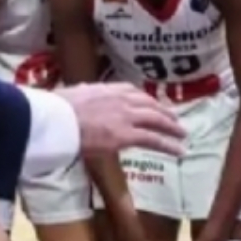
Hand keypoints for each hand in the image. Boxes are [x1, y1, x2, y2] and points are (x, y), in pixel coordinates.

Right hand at [57, 83, 184, 157]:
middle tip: (174, 119)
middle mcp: (121, 99)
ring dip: (171, 127)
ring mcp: (126, 117)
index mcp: (107, 89)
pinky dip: (168, 145)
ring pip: (156, 120)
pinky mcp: (127, 135)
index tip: (152, 103)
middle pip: (149, 104)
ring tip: (181, 134)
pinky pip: (153, 140)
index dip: (145, 99)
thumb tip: (79, 94)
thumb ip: (83, 95)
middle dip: (163, 112)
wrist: (58, 119)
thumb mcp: (74, 94)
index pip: (132, 91)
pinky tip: (179, 151)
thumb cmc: (59, 108)